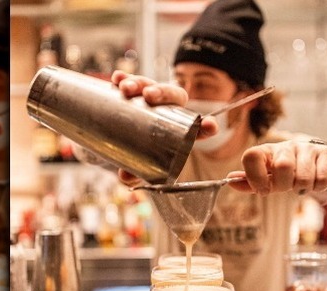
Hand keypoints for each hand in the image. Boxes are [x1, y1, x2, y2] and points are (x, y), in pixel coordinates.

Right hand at [110, 70, 218, 186]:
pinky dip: (124, 78)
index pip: (197, 126)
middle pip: (172, 95)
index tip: (210, 127)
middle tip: (148, 96)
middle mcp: (168, 108)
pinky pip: (131, 81)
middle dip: (162, 92)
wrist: (119, 137)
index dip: (206, 126)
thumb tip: (125, 177)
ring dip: (139, 83)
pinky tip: (116, 78)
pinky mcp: (134, 91)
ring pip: (150, 85)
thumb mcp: (138, 164)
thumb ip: (135, 171)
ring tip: (125, 89)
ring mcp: (150, 97)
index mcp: (179, 128)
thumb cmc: (138, 152)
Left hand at [229, 138, 326, 195]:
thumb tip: (230, 180)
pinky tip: (317, 182)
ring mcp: (307, 148)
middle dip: (285, 186)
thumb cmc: (290, 174)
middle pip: (282, 167)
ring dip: (303, 188)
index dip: (255, 176)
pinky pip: (322, 179)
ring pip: (303, 177)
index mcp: (267, 151)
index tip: (264, 190)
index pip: (251, 155)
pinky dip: (319, 187)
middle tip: (288, 186)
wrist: (321, 166)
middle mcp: (286, 146)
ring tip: (303, 184)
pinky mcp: (326, 154)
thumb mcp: (269, 179)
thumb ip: (250, 182)